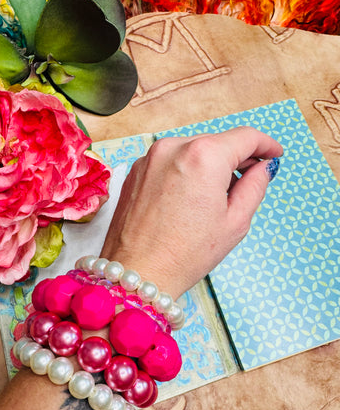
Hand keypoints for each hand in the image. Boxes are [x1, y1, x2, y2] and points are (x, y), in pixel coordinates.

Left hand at [101, 126, 282, 298]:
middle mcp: (173, 147)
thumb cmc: (185, 254)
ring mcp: (150, 157)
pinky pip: (170, 161)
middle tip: (248, 181)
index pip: (245, 137)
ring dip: (209, 165)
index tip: (273, 153)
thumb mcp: (235, 222)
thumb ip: (255, 186)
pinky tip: (188, 199)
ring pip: (192, 150)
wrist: (138, 273)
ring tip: (214, 198)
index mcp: (203, 157)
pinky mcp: (136, 170)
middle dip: (236, 158)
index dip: (265, 144)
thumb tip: (262, 168)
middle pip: (217, 142)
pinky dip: (185, 171)